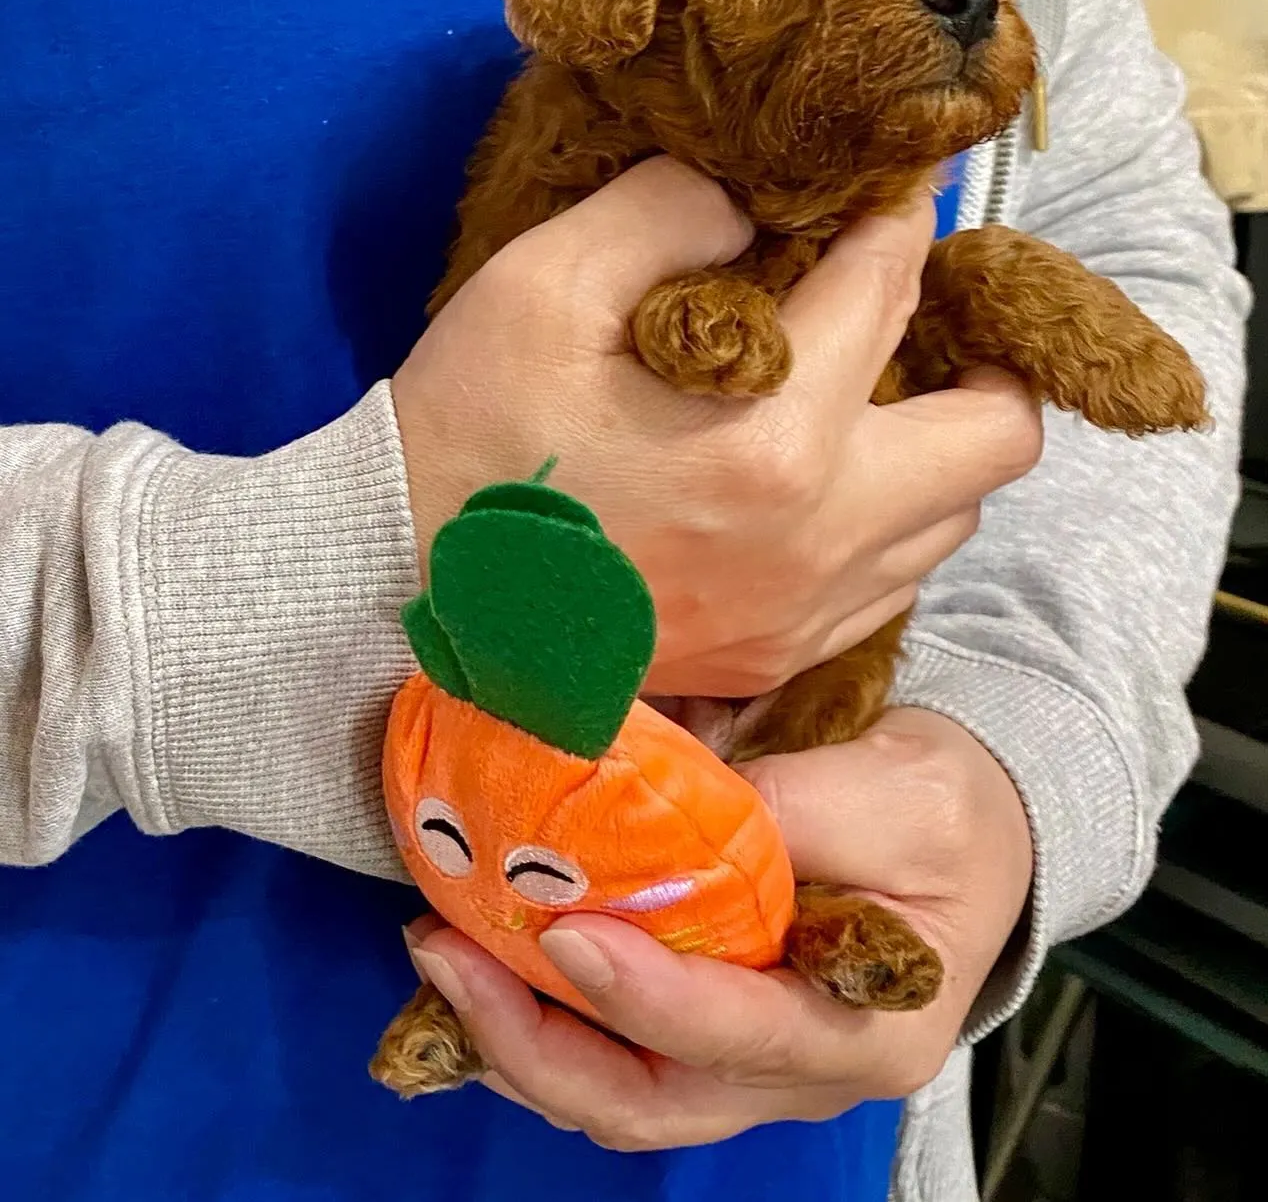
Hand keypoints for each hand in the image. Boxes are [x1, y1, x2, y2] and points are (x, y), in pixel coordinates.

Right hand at [393, 158, 1041, 696]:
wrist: (399, 586)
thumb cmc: (468, 431)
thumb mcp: (543, 283)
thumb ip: (667, 209)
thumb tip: (750, 208)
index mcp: (774, 432)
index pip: (890, 287)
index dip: (902, 216)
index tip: (895, 187)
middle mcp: (820, 533)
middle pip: (996, 435)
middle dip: (979, 356)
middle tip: (920, 316)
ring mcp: (806, 610)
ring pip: (955, 518)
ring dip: (932, 445)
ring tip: (866, 399)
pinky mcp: (777, 656)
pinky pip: (892, 585)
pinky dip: (887, 524)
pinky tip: (820, 486)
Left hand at [406, 708, 1033, 1148]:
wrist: (976, 829)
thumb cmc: (952, 810)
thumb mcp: (904, 790)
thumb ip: (799, 807)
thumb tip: (675, 815)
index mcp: (869, 1029)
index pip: (739, 1034)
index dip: (646, 995)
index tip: (566, 931)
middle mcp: (802, 1074)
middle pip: (652, 1101)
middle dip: (536, 1042)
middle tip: (447, 953)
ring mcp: (754, 1065)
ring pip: (619, 1092)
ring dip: (520, 1036)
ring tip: (443, 953)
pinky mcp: (717, 1032)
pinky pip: (617, 1054)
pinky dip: (544, 1018)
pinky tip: (490, 958)